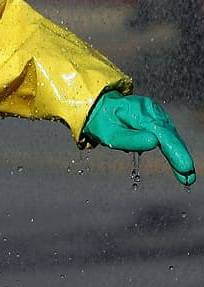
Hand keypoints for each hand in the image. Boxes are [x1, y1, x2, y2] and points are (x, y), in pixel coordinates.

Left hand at [81, 92, 195, 185]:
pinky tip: (176, 160)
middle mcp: (151, 111)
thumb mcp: (110, 134)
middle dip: (180, 156)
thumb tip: (154, 142)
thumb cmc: (102, 122)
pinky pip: (167, 134)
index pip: (162, 134)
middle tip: (188, 178)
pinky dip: (172, 147)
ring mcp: (155, 114)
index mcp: (139, 113)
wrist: (98, 108)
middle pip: (170, 136)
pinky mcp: (156, 118)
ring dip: (178, 153)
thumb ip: (131, 139)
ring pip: (171, 135)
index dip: (175, 151)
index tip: (185, 167)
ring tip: (184, 174)